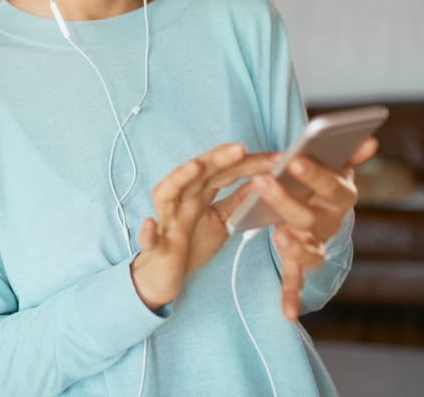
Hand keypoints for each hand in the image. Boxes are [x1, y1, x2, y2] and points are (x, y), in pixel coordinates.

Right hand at [130, 143, 275, 310]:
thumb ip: (237, 201)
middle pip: (197, 174)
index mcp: (198, 193)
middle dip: (217, 159)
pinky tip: (150, 223)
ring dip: (179, 178)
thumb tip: (261, 181)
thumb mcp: (222, 221)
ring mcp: (166, 222)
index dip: (247, 163)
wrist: (165, 275)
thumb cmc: (192, 244)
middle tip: (241, 148)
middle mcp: (180, 201)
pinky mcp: (156, 247)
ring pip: (167, 194)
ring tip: (196, 166)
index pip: (223, 171)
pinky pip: (148, 239)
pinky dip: (147, 231)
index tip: (275, 158)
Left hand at [250, 137, 378, 319]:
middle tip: (262, 182)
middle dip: (285, 200)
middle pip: (309, 216)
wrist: (322, 204)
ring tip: (279, 237)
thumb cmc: (322, 178)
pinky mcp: (302, 259)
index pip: (332, 185)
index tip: (295, 160)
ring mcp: (317, 242)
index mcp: (340, 195)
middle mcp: (331, 222)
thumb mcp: (335, 162)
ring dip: (294, 247)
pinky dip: (293, 296)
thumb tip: (370, 140)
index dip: (315, 174)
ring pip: (307, 249)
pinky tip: (290, 313)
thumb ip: (349, 152)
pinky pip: (297, 279)